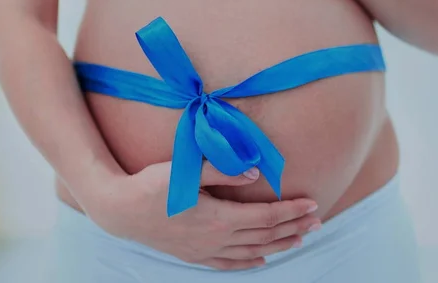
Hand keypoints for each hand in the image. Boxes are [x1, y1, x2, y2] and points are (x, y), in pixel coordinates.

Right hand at [81, 161, 320, 270]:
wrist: (120, 210)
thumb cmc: (152, 186)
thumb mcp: (187, 172)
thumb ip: (223, 171)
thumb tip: (254, 172)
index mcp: (219, 218)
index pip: (266, 216)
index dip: (291, 210)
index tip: (313, 204)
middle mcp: (217, 239)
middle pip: (265, 235)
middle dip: (294, 227)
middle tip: (317, 221)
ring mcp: (206, 251)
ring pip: (252, 251)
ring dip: (279, 245)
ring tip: (300, 239)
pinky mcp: (194, 256)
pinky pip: (229, 265)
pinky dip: (249, 264)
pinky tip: (262, 261)